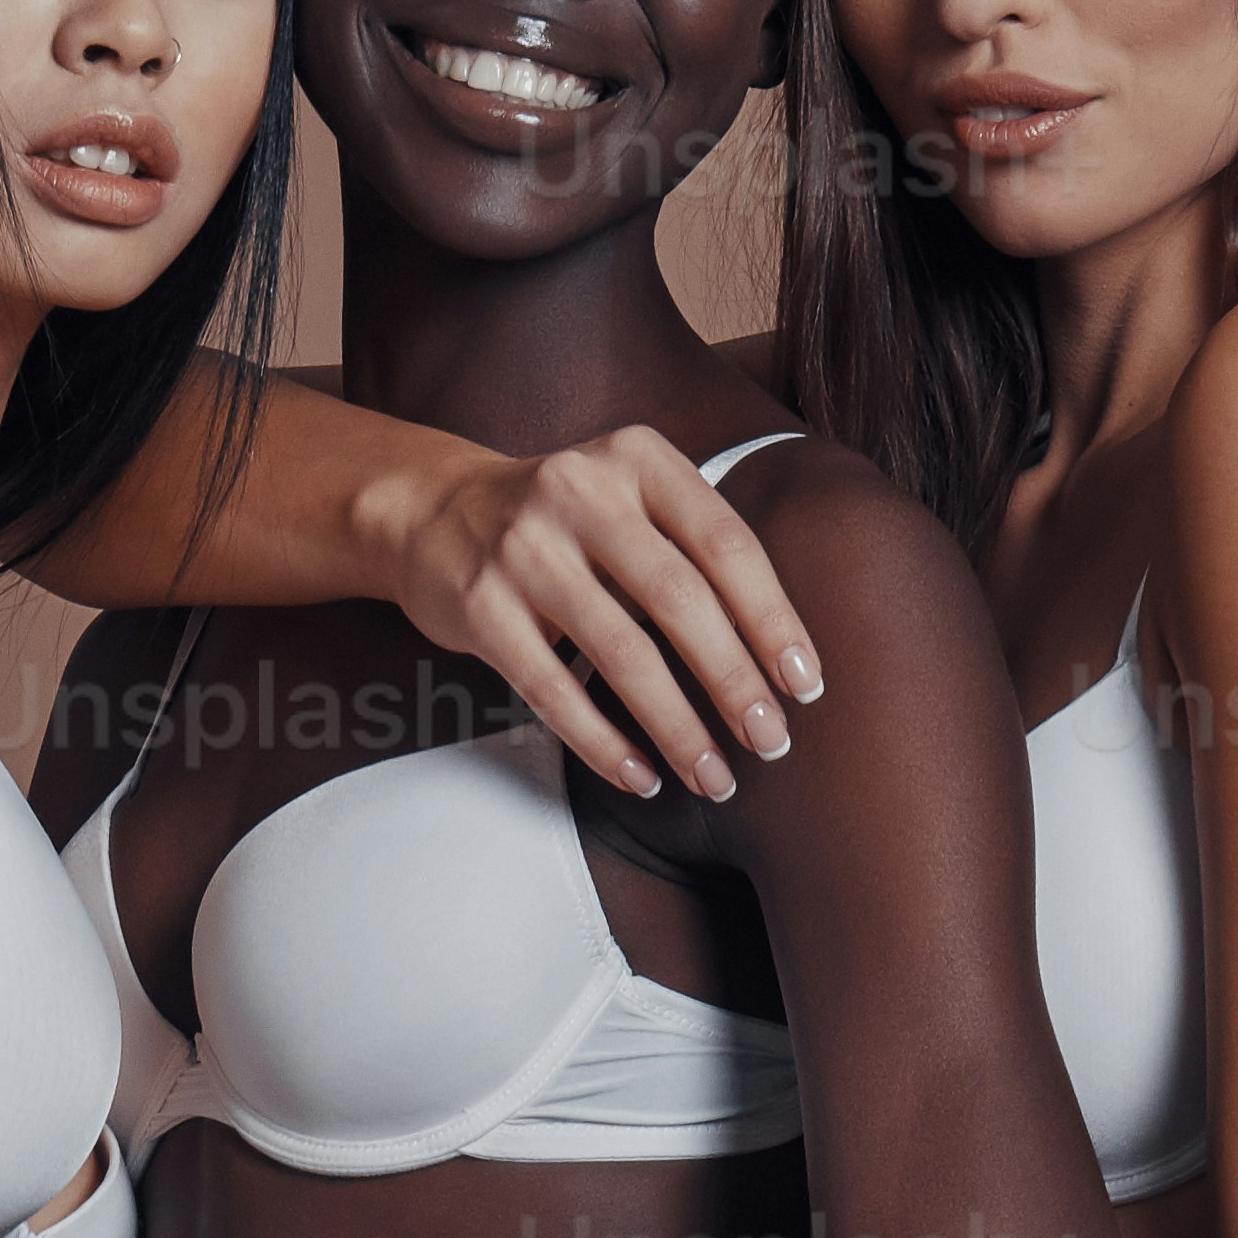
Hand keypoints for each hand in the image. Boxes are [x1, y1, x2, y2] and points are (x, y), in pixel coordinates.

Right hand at [381, 425, 825, 803]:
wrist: (432, 511)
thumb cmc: (563, 524)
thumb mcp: (630, 498)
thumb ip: (694, 549)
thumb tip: (782, 660)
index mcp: (638, 459)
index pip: (725, 542)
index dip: (773, 619)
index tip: (805, 687)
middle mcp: (581, 492)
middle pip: (679, 600)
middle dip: (734, 682)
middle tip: (772, 743)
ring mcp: (525, 549)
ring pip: (620, 653)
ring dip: (677, 727)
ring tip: (714, 778)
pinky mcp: (480, 606)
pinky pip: (553, 690)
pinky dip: (603, 744)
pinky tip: (642, 778)